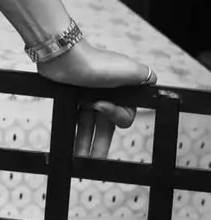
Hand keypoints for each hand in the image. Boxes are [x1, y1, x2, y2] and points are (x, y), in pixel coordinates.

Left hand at [37, 38, 155, 157]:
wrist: (66, 56)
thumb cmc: (99, 63)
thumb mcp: (133, 70)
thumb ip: (147, 78)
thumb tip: (153, 84)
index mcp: (122, 91)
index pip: (123, 117)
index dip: (115, 116)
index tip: (101, 107)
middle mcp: (105, 94)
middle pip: (105, 125)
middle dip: (100, 145)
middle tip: (92, 163)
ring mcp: (86, 96)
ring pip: (87, 125)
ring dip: (84, 143)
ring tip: (78, 161)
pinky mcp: (70, 97)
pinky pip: (73, 118)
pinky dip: (71, 131)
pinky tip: (67, 145)